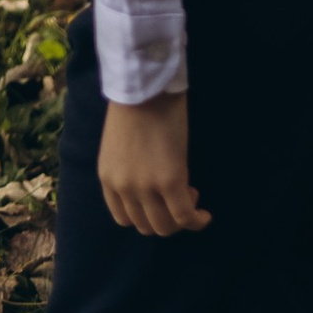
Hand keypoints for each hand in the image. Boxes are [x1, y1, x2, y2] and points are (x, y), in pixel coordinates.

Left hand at [98, 90, 208, 237]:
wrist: (144, 85)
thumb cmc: (134, 105)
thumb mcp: (120, 147)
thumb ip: (129, 170)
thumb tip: (150, 185)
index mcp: (108, 178)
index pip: (124, 218)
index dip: (146, 214)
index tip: (160, 200)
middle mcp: (122, 187)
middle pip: (145, 225)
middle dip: (165, 218)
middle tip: (180, 195)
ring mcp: (144, 187)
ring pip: (164, 226)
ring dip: (180, 219)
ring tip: (191, 196)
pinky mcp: (169, 181)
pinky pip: (185, 215)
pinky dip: (197, 220)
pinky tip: (205, 213)